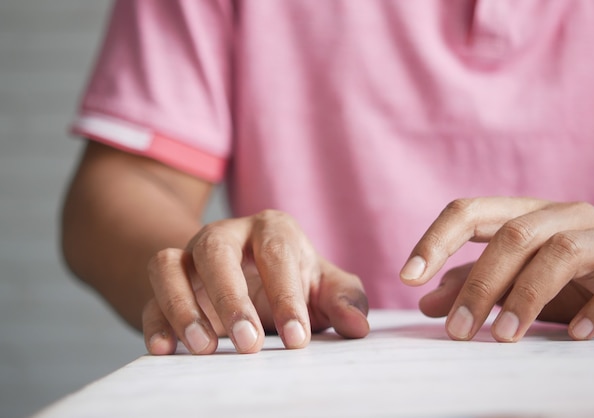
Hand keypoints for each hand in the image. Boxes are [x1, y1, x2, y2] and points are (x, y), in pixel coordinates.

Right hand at [142, 210, 368, 354]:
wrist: (251, 273)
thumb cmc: (293, 279)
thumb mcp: (324, 286)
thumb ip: (344, 299)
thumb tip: (357, 325)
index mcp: (270, 229)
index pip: (276, 253)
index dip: (287, 296)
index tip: (297, 340)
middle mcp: (226, 235)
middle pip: (215, 249)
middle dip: (230, 297)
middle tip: (249, 344)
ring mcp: (190, 256)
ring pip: (170, 264)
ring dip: (182, 305)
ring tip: (205, 348)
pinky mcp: (168, 283)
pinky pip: (150, 294)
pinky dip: (154, 320)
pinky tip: (166, 349)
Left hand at [400, 197, 593, 341]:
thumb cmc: (570, 277)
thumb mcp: (516, 279)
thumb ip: (474, 283)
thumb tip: (426, 303)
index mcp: (524, 214)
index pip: (469, 212)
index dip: (436, 241)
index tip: (407, 277)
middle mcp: (562, 215)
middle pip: (512, 235)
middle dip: (480, 284)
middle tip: (457, 331)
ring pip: (560, 252)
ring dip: (527, 297)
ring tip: (503, 336)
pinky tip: (575, 333)